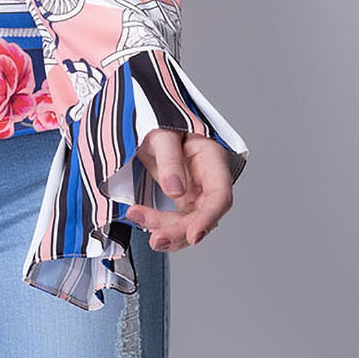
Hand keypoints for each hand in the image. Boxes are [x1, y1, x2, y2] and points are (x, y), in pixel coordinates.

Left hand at [127, 128, 235, 252]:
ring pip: (190, 222)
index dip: (208, 218)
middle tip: (156, 239)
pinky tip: (141, 218)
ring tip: (138, 220)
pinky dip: (159, 224)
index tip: (194, 235)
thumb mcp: (161, 133)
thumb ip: (169, 160)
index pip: (220, 196)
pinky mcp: (182, 197)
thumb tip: (174, 190)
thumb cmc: (158, 119)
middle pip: (203, 215)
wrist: (145, 118)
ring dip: (167, 231)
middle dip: (180, 231)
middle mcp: (208, 178)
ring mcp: (196, 190)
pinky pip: (177, 219)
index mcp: (212, 159)